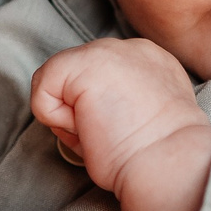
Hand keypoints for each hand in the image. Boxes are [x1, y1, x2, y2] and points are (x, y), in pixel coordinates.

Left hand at [30, 38, 210, 210]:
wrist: (169, 163)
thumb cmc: (158, 157)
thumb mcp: (146, 117)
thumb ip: (120, 100)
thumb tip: (83, 109)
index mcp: (150, 62)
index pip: (98, 79)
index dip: (96, 111)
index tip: (120, 132)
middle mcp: (131, 48)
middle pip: (75, 77)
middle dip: (80, 111)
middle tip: (111, 134)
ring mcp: (108, 50)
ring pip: (56, 80)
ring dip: (70, 115)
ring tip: (103, 130)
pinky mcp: (84, 62)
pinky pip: (42, 87)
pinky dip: (55, 117)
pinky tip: (89, 126)